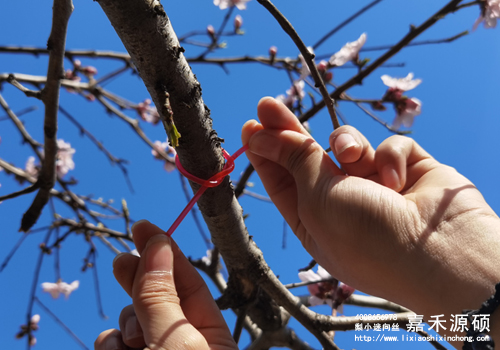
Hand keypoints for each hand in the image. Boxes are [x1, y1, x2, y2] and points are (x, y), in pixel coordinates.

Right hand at [94, 220, 236, 349]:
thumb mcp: (175, 342)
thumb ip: (160, 298)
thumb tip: (157, 246)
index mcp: (213, 337)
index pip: (190, 283)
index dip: (167, 253)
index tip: (143, 228)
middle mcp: (184, 345)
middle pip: (158, 296)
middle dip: (139, 277)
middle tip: (122, 260)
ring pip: (131, 321)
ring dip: (125, 323)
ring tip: (131, 340)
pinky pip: (113, 345)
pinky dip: (110, 346)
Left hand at [242, 97, 499, 340]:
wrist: (443, 254)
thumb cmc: (368, 237)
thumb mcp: (317, 198)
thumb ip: (294, 161)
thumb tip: (259, 136)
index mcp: (314, 221)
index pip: (282, 181)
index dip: (266, 153)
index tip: (251, 125)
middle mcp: (342, 204)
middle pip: (307, 158)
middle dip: (288, 130)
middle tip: (266, 103)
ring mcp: (375, 187)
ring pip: (348, 145)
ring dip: (347, 145)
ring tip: (352, 157)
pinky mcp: (407, 171)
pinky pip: (388, 147)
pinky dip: (389, 157)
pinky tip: (398, 180)